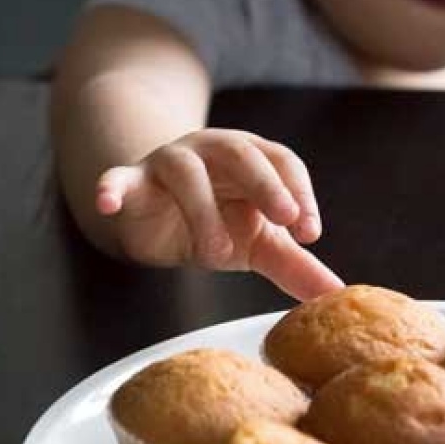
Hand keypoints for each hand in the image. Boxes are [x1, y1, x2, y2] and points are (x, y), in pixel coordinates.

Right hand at [95, 129, 342, 300]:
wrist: (157, 218)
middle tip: (285, 221)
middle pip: (241, 153)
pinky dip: (112, 186)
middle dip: (266, 184)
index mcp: (250, 156)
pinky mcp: (131, 181)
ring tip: (217, 254)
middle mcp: (212, 150)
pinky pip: (119, 178)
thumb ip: (295, 265)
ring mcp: (169, 162)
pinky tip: (108, 201)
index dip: (299, 192)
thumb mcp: (257, 243)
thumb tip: (336, 294)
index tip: (310, 233)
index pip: (282, 160)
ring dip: (203, 209)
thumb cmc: (216, 220)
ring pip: (186, 171)